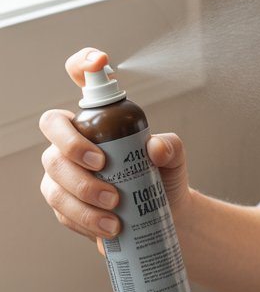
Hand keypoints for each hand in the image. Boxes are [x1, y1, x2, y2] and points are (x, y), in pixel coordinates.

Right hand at [39, 47, 191, 246]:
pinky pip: (62, 210)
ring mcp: (62, 172)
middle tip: (104, 168)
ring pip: (54, 176)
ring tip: (114, 212)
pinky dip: (85, 220)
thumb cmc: (162, 179)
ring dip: (82, 195)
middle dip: (74, 149)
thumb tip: (154, 148)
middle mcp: (72, 139)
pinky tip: (108, 229)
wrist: (164, 218)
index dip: (83, 64)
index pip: (79, 78)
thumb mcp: (173, 159)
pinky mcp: (63, 204)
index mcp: (97, 118)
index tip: (101, 62)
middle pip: (53, 130)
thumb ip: (169, 147)